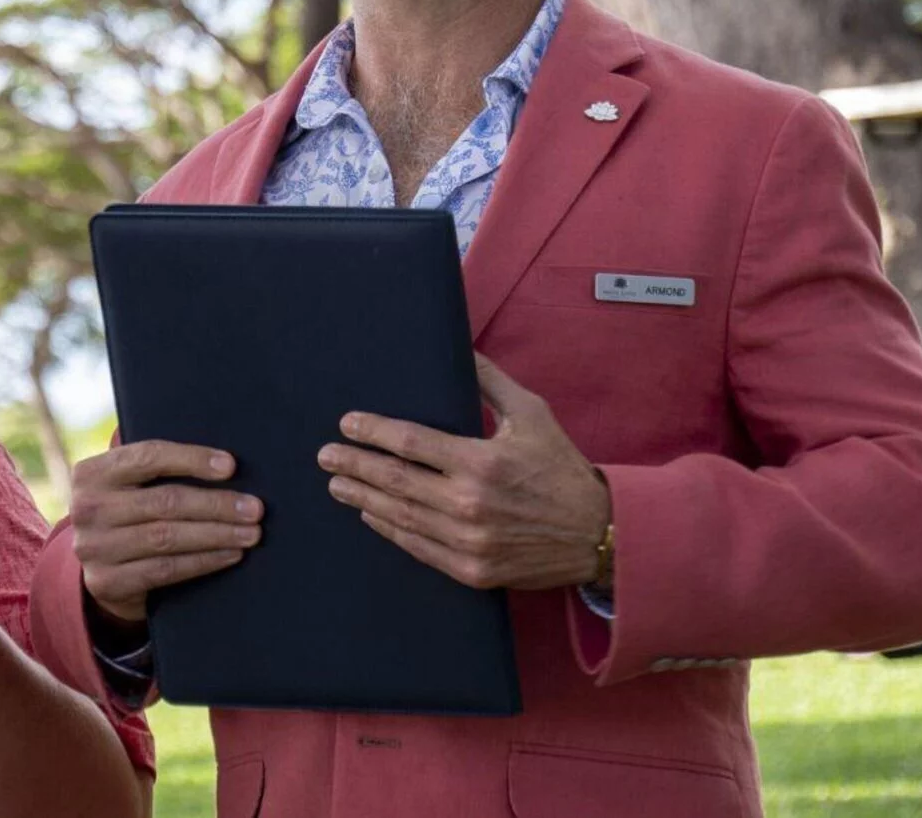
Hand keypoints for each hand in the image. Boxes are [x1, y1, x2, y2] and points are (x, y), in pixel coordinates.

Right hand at [69, 440, 262, 624]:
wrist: (99, 568)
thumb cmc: (128, 513)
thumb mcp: (128, 485)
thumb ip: (156, 469)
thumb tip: (225, 462)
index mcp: (91, 472)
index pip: (148, 457)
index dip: (192, 459)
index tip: (231, 466)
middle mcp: (86, 508)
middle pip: (164, 501)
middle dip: (216, 504)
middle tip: (254, 509)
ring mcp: (93, 548)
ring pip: (167, 537)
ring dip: (216, 534)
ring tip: (250, 533)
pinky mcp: (106, 582)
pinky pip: (165, 569)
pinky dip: (203, 561)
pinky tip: (229, 555)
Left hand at [316, 355, 609, 590]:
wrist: (596, 534)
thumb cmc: (562, 469)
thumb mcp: (533, 415)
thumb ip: (491, 383)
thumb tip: (461, 350)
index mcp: (481, 462)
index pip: (410, 443)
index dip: (373, 433)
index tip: (347, 424)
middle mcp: (469, 503)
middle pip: (394, 480)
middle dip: (354, 465)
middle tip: (325, 456)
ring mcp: (468, 542)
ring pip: (400, 516)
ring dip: (363, 498)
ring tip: (337, 484)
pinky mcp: (472, 571)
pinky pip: (418, 548)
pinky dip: (390, 530)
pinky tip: (372, 515)